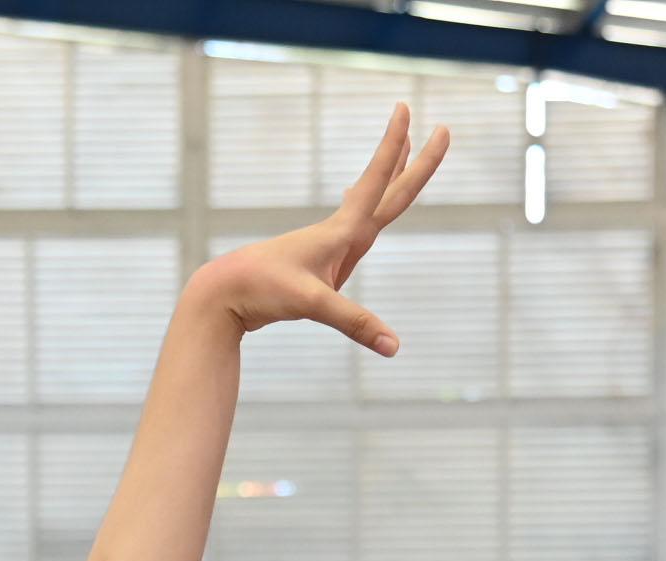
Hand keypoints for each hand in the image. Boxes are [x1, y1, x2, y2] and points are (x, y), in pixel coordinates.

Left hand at [193, 102, 449, 356]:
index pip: (379, 183)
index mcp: (340, 231)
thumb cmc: (262, 291)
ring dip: (387, 177)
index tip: (404, 108)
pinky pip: (349, 234)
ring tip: (402, 149)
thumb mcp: (312, 305)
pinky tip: (352, 215)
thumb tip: (394, 347)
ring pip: (369, 207)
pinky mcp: (316, 266)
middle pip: (387, 192)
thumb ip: (355, 323)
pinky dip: (359, 215)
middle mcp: (338, 233)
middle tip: (443, 130)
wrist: (221, 295)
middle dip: (414, 162)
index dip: (395, 148)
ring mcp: (327, 249)